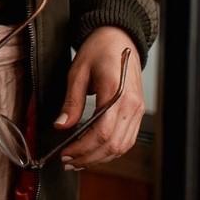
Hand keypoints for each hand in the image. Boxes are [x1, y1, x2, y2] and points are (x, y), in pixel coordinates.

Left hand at [55, 26, 143, 169]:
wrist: (119, 38)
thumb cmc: (98, 51)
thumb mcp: (77, 72)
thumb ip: (71, 102)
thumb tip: (61, 126)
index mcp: (115, 93)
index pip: (101, 132)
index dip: (82, 148)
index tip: (65, 153)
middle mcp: (131, 105)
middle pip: (113, 145)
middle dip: (89, 158)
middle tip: (68, 162)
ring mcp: (137, 110)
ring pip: (122, 146)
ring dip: (100, 158)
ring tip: (79, 160)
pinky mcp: (138, 112)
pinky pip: (127, 139)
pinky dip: (111, 150)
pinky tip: (95, 151)